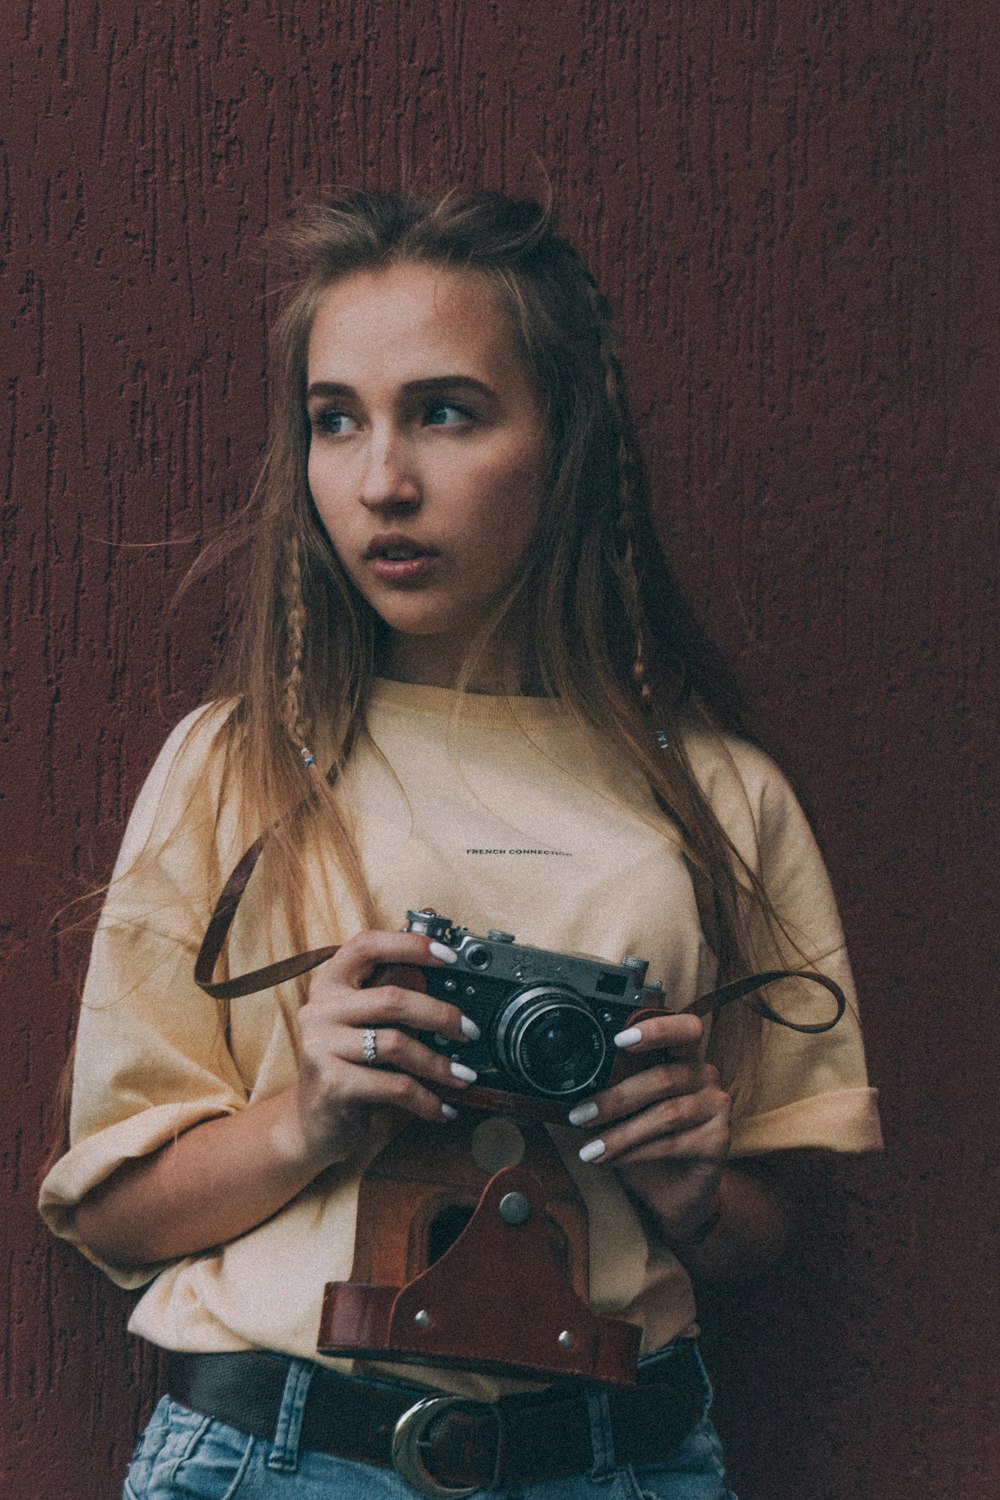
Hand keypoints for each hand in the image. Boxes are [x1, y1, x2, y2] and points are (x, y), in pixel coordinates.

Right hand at [294, 929, 479, 1170]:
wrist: (313, 1126)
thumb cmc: (348, 1068)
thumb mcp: (366, 1026)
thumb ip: (391, 996)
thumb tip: (436, 966)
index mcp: (329, 985)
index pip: (366, 946)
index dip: (408, 944)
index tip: (448, 955)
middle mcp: (319, 1010)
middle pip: (392, 998)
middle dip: (440, 1015)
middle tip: (470, 1031)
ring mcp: (320, 1046)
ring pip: (397, 1043)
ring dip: (438, 1063)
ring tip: (463, 1075)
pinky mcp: (332, 1084)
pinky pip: (394, 1086)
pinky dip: (426, 1099)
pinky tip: (442, 1108)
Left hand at [566, 1012, 731, 1241]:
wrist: (676, 1192)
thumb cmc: (648, 1141)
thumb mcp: (627, 1111)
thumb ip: (614, 1088)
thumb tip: (571, 1084)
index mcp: (684, 1057)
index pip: (684, 1029)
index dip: (656, 1029)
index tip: (619, 1040)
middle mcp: (706, 1075)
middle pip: (663, 1077)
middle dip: (615, 1098)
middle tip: (579, 1115)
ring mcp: (717, 1107)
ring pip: (665, 1115)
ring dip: (621, 1134)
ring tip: (590, 1149)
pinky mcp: (719, 1141)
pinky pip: (672, 1144)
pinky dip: (635, 1153)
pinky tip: (613, 1160)